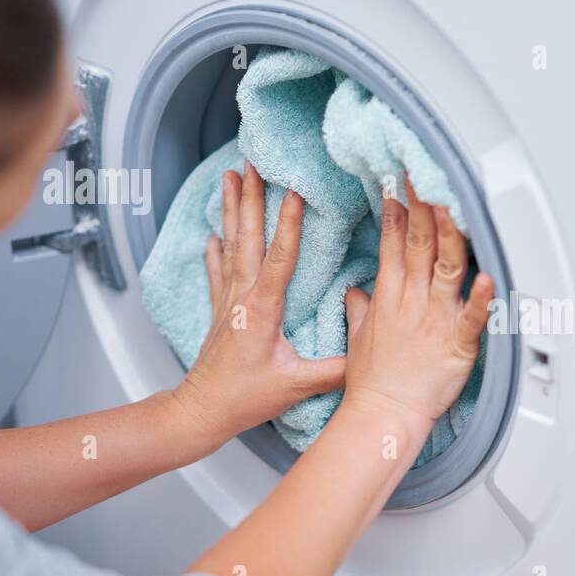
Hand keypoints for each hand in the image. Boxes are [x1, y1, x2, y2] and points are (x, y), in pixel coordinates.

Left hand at [172, 162, 345, 441]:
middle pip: (248, 238)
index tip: (294, 192)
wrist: (203, 411)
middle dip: (251, 198)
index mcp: (262, 309)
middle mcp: (241, 297)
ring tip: (230, 177)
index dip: (289, 225)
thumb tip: (371, 355)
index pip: (279, 258)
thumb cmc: (246, 399)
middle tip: (252, 164)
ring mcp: (227, 301)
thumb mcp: (297, 386)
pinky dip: (215, 249)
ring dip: (231, 210)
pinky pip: (216, 271)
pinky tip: (212, 233)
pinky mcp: (218, 312)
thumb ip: (337, 370)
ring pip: (230, 245)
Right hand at [339, 179, 492, 429]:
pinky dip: (482, 298)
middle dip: (424, 207)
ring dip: (451, 235)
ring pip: (446, 268)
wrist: (382, 415)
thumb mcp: (360, 337)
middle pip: (419, 244)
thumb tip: (356, 291)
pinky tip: (489, 277)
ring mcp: (435, 320)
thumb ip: (361, 308)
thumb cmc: (372, 382)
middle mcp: (412, 302)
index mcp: (389, 297)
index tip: (400, 183)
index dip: (398, 210)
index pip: (392, 243)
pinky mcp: (457, 344)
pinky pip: (473, 317)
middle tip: (428, 175)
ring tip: (454, 205)